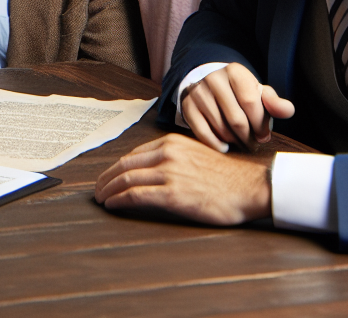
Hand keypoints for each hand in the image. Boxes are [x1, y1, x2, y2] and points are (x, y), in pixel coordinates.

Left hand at [94, 133, 270, 224]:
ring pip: (126, 179)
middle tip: (97, 190)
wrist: (249, 187)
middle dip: (106, 179)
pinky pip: (136, 195)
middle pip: (124, 165)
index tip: (108, 177)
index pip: (133, 155)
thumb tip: (153, 171)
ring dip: (108, 191)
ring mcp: (168, 173)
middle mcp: (166, 153)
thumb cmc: (227, 176)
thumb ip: (173, 159)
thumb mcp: (195, 156)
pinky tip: (113, 205)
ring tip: (102, 200)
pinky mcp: (172, 194)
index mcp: (171, 142)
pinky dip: (119, 200)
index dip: (116, 168)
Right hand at [180, 63, 294, 151]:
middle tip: (253, 144)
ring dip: (234, 141)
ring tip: (241, 143)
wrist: (207, 82)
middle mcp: (213, 79)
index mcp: (235, 71)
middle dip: (249, 137)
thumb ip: (274, 102)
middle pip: (236, 119)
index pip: (251, 102)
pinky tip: (225, 147)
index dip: (261, 124)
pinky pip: (203, 132)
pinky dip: (216, 144)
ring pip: (221, 127)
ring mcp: (198, 92)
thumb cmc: (238, 91)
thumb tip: (288, 111)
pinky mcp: (187, 106)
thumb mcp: (257, 92)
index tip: (265, 136)